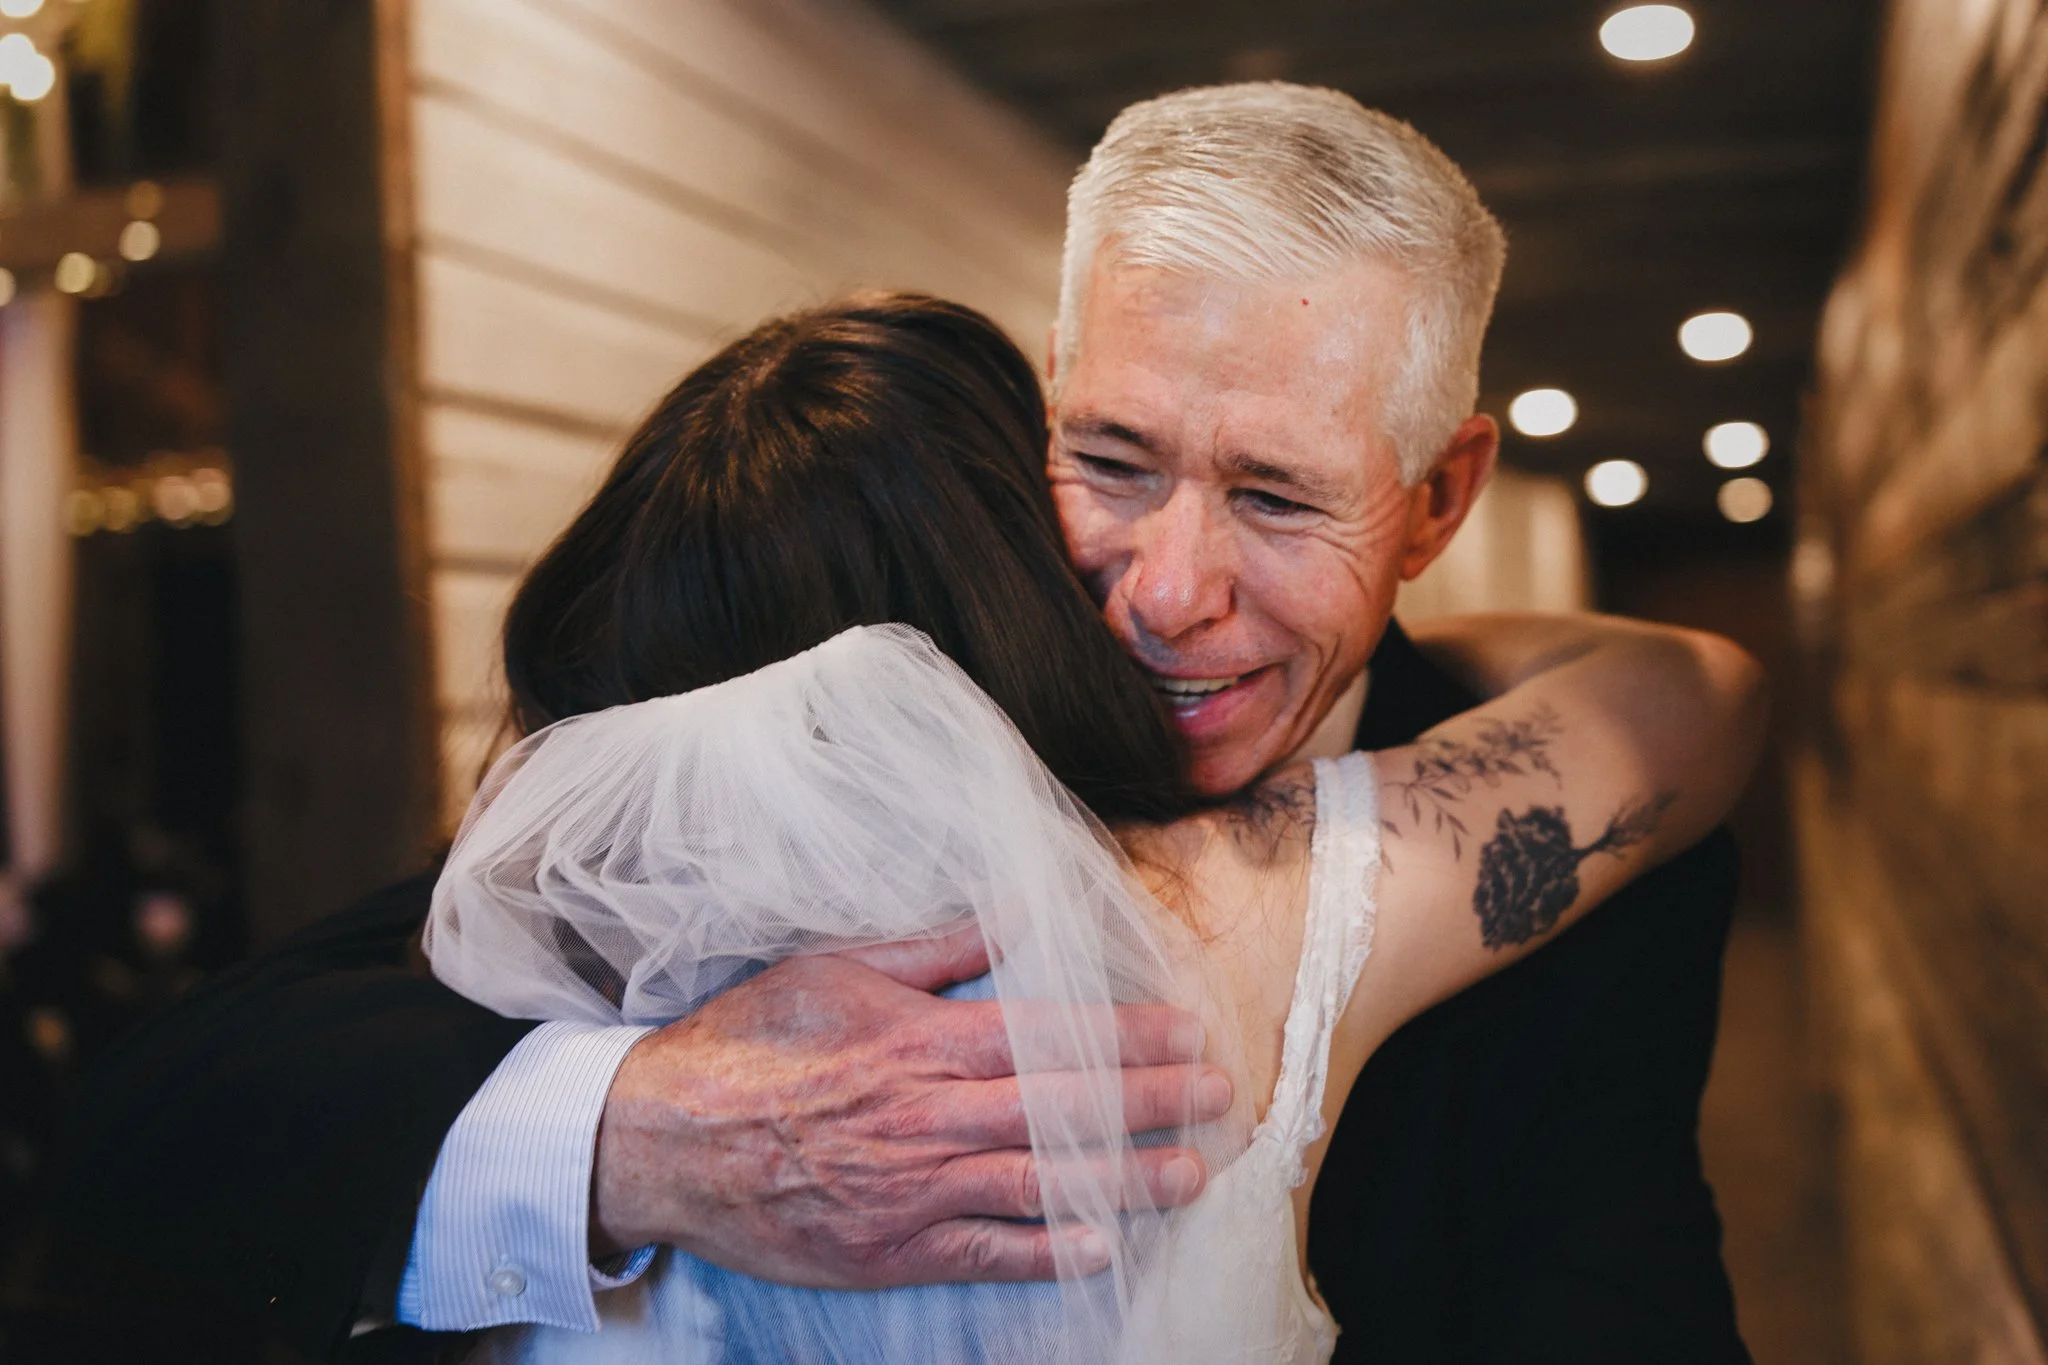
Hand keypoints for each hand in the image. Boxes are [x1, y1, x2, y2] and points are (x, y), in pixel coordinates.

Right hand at [589, 925, 1231, 1284]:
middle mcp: (924, 1117)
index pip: (1048, 1036)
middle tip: (1216, 1099)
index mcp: (917, 1041)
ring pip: (1037, 1183)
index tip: (1185, 1031)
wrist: (657, 1138)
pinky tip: (1099, 1247)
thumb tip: (1014, 912)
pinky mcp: (885, 1248)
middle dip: (1149, 1103)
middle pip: (1060, 1109)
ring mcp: (907, 1190)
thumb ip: (934, 949)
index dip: (1126, 1035)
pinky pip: (980, 1252)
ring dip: (1121, 1180)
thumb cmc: (745, 1043)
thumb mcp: (833, 968)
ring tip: (1188, 1175)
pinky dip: (1042, 1250)